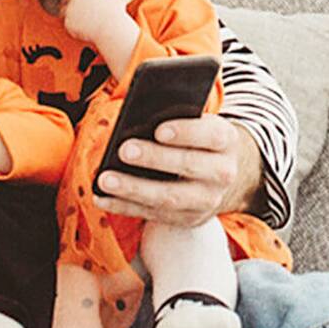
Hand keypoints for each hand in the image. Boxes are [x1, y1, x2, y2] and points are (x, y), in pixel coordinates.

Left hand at [60, 0, 134, 52]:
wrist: (111, 29)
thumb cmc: (116, 14)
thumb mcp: (120, 2)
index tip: (87, 3)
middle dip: (73, 5)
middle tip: (83, 15)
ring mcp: (70, 7)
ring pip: (64, 11)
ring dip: (70, 16)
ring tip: (83, 23)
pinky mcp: (68, 20)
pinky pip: (67, 24)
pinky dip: (73, 28)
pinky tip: (84, 31)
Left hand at [94, 111, 260, 227]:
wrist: (219, 177)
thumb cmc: (196, 139)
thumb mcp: (198, 122)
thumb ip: (177, 113)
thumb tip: (136, 109)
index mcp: (226, 142)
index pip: (212, 136)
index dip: (186, 133)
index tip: (158, 130)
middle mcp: (222, 173)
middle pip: (189, 166)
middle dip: (154, 159)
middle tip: (124, 150)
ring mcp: (206, 201)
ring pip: (169, 198)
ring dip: (134, 189)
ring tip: (105, 179)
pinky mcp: (187, 219)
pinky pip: (153, 215)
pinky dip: (124, 206)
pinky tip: (102, 197)